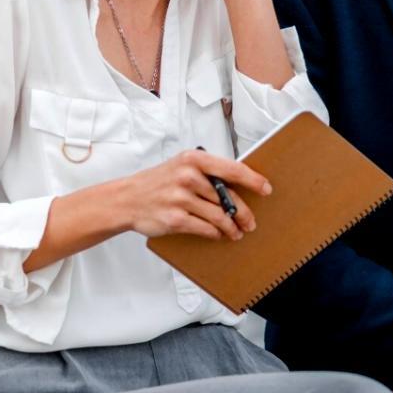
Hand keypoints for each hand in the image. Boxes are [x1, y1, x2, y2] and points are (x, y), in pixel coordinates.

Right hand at [115, 150, 269, 241]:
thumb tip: (237, 185)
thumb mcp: (181, 166)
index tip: (265, 188)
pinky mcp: (176, 219)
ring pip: (219, 216)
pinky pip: (206, 229)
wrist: (127, 198)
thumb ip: (207, 172)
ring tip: (236, 232)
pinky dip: (216, 233)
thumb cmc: (157, 182)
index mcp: (193, 159)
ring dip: (232, 228)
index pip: (232, 169)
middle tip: (250, 221)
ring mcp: (181, 198)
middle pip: (228, 198)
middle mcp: (188, 176)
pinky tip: (219, 234)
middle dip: (243, 213)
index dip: (253, 180)